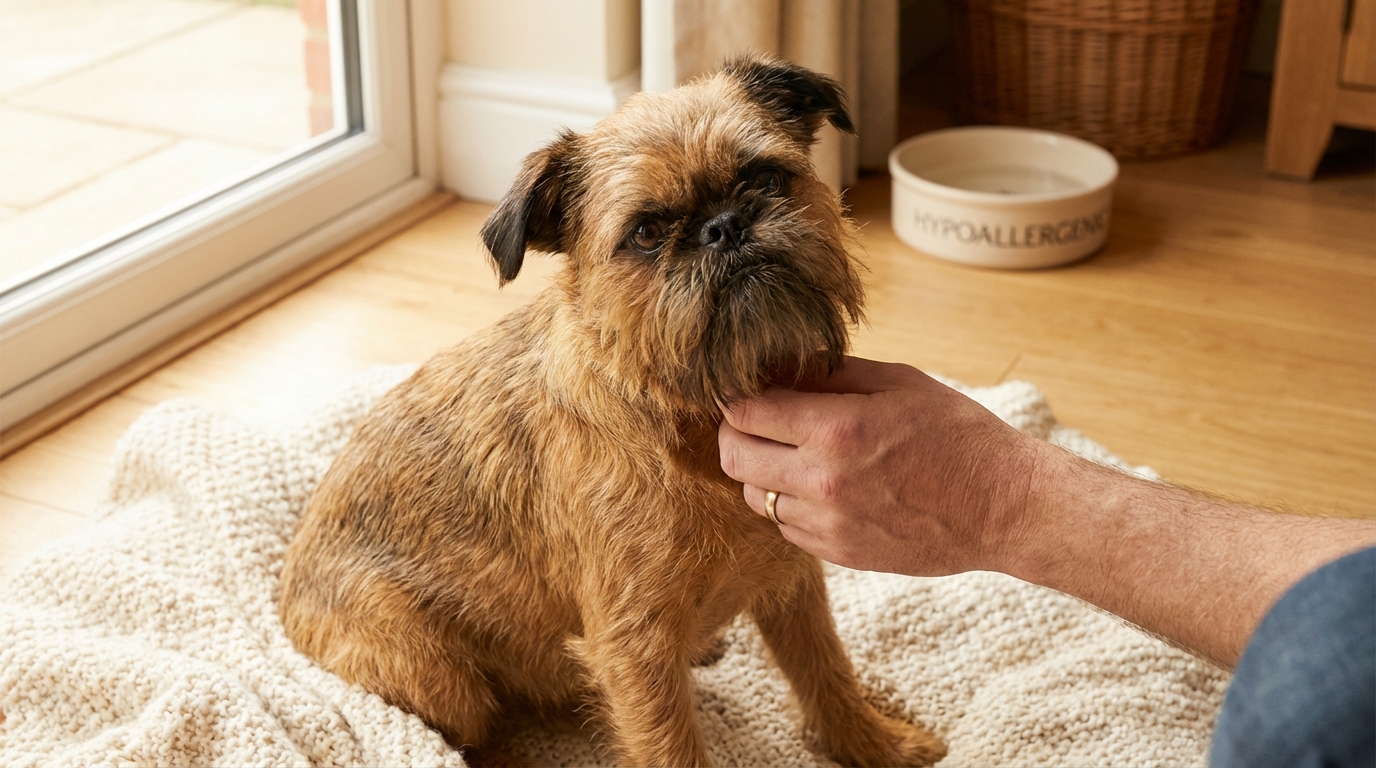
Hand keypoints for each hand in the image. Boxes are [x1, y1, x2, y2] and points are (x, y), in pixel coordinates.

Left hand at [718, 356, 1044, 576]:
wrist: (1002, 507)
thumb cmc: (956, 434)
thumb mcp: (898, 383)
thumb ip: (831, 374)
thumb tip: (777, 366)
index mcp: (837, 429)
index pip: (745, 412)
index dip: (735, 396)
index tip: (741, 389)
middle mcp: (823, 481)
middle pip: (735, 457)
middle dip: (735, 432)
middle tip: (754, 419)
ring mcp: (828, 524)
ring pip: (754, 496)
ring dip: (761, 471)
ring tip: (792, 453)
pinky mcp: (838, 553)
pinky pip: (784, 526)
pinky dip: (789, 504)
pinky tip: (820, 486)